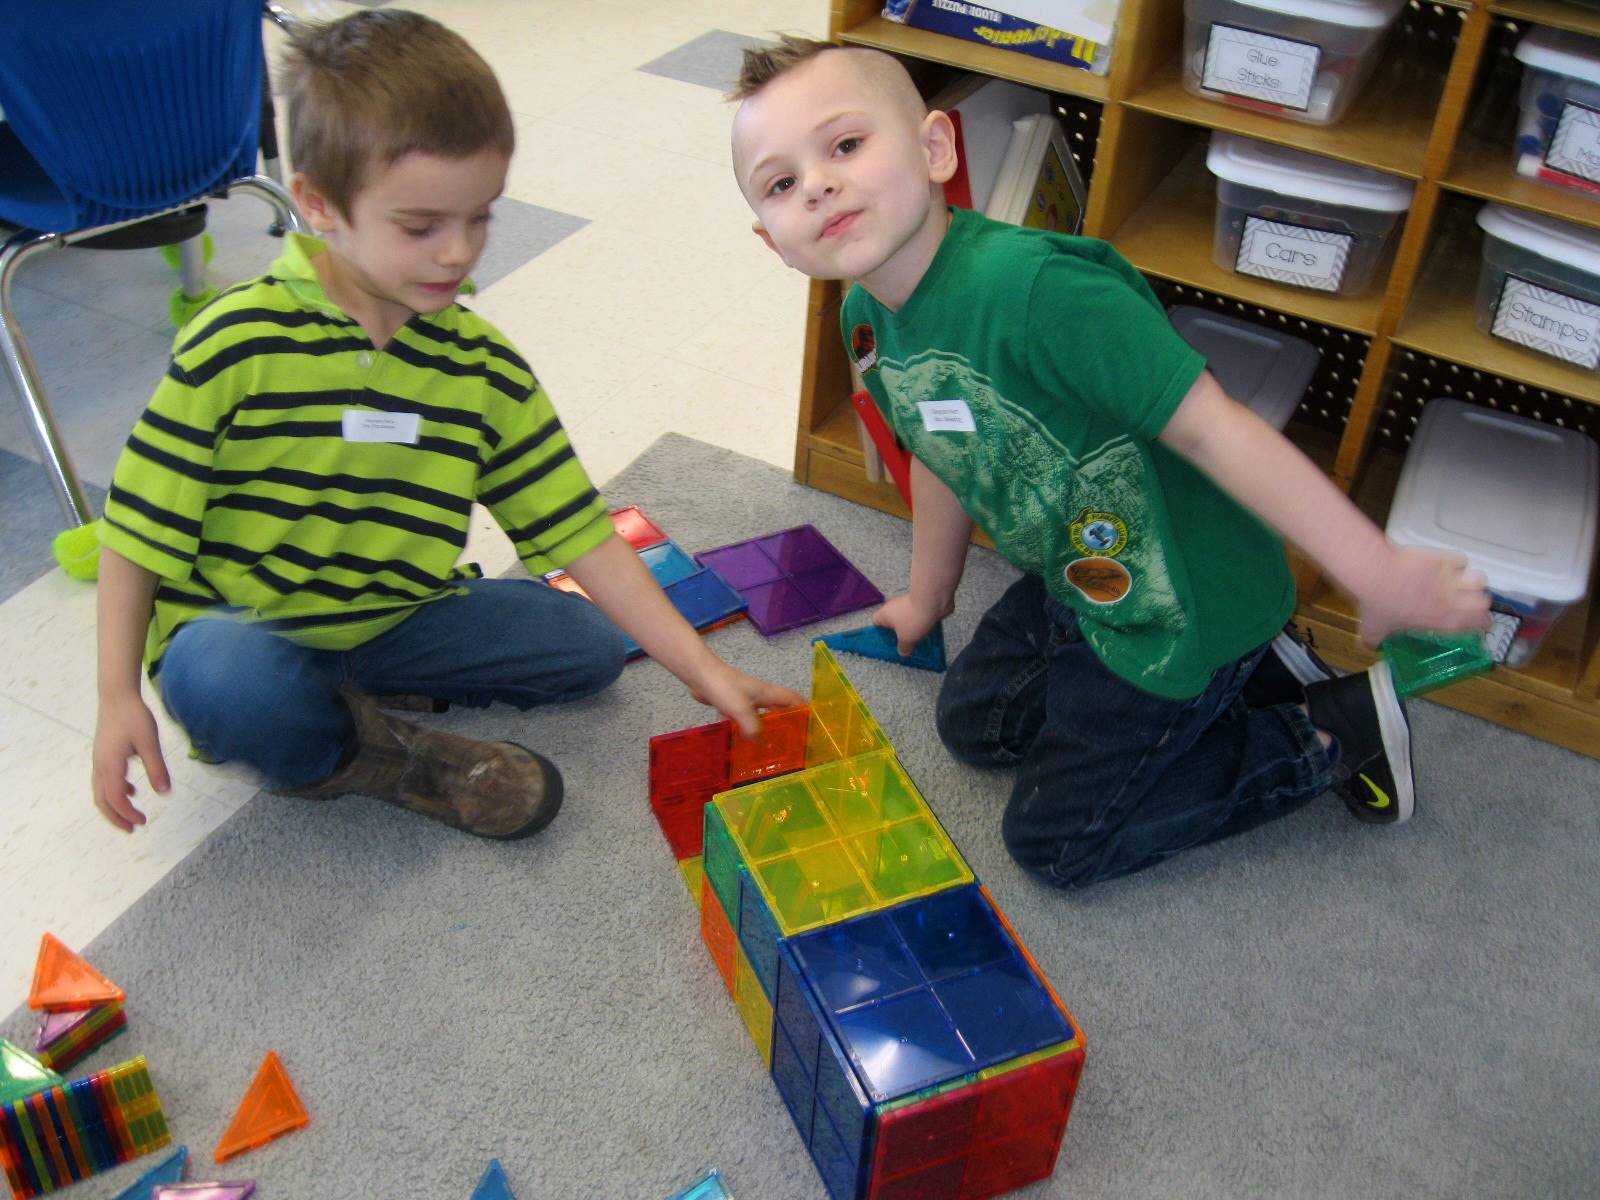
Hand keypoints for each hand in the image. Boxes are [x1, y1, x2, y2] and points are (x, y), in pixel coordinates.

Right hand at [91, 692, 170, 831]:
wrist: (117, 697)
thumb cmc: (134, 717)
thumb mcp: (150, 743)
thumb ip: (157, 768)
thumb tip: (165, 792)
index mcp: (110, 765)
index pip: (115, 798)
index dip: (127, 813)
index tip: (143, 821)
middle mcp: (100, 766)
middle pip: (102, 801)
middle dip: (116, 818)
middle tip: (133, 829)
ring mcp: (99, 761)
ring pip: (101, 792)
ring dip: (115, 807)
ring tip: (132, 816)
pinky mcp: (103, 756)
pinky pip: (105, 781)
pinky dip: (116, 791)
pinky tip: (132, 791)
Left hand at [688, 659, 805, 738]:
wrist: (700, 674)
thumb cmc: (723, 687)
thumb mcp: (740, 709)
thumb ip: (752, 726)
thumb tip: (758, 741)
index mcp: (767, 693)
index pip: (792, 699)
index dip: (804, 709)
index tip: (813, 722)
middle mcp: (759, 695)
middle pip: (779, 707)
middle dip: (788, 720)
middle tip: (793, 739)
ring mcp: (744, 698)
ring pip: (761, 713)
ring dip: (767, 725)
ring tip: (770, 744)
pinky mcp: (731, 702)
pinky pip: (744, 717)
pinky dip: (746, 727)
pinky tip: (741, 739)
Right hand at [873, 592, 951, 656]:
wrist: (933, 601)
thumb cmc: (913, 618)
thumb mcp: (906, 639)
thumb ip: (903, 648)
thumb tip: (903, 652)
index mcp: (884, 614)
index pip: (876, 623)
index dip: (880, 633)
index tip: (888, 642)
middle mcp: (894, 608)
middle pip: (893, 623)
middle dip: (899, 634)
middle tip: (904, 646)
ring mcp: (907, 605)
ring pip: (907, 621)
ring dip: (912, 631)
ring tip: (917, 643)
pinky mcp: (920, 605)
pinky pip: (919, 618)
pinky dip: (922, 626)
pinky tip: (927, 635)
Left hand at [1357, 546, 1491, 647]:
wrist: (1377, 574)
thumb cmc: (1378, 604)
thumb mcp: (1374, 629)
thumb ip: (1373, 641)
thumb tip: (1368, 647)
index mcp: (1441, 620)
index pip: (1476, 625)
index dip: (1483, 624)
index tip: (1483, 624)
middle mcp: (1451, 600)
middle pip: (1484, 601)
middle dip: (1479, 602)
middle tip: (1470, 601)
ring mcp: (1449, 578)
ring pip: (1479, 579)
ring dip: (1472, 581)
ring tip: (1462, 581)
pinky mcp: (1442, 559)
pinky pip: (1461, 559)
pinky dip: (1457, 562)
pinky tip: (1448, 564)